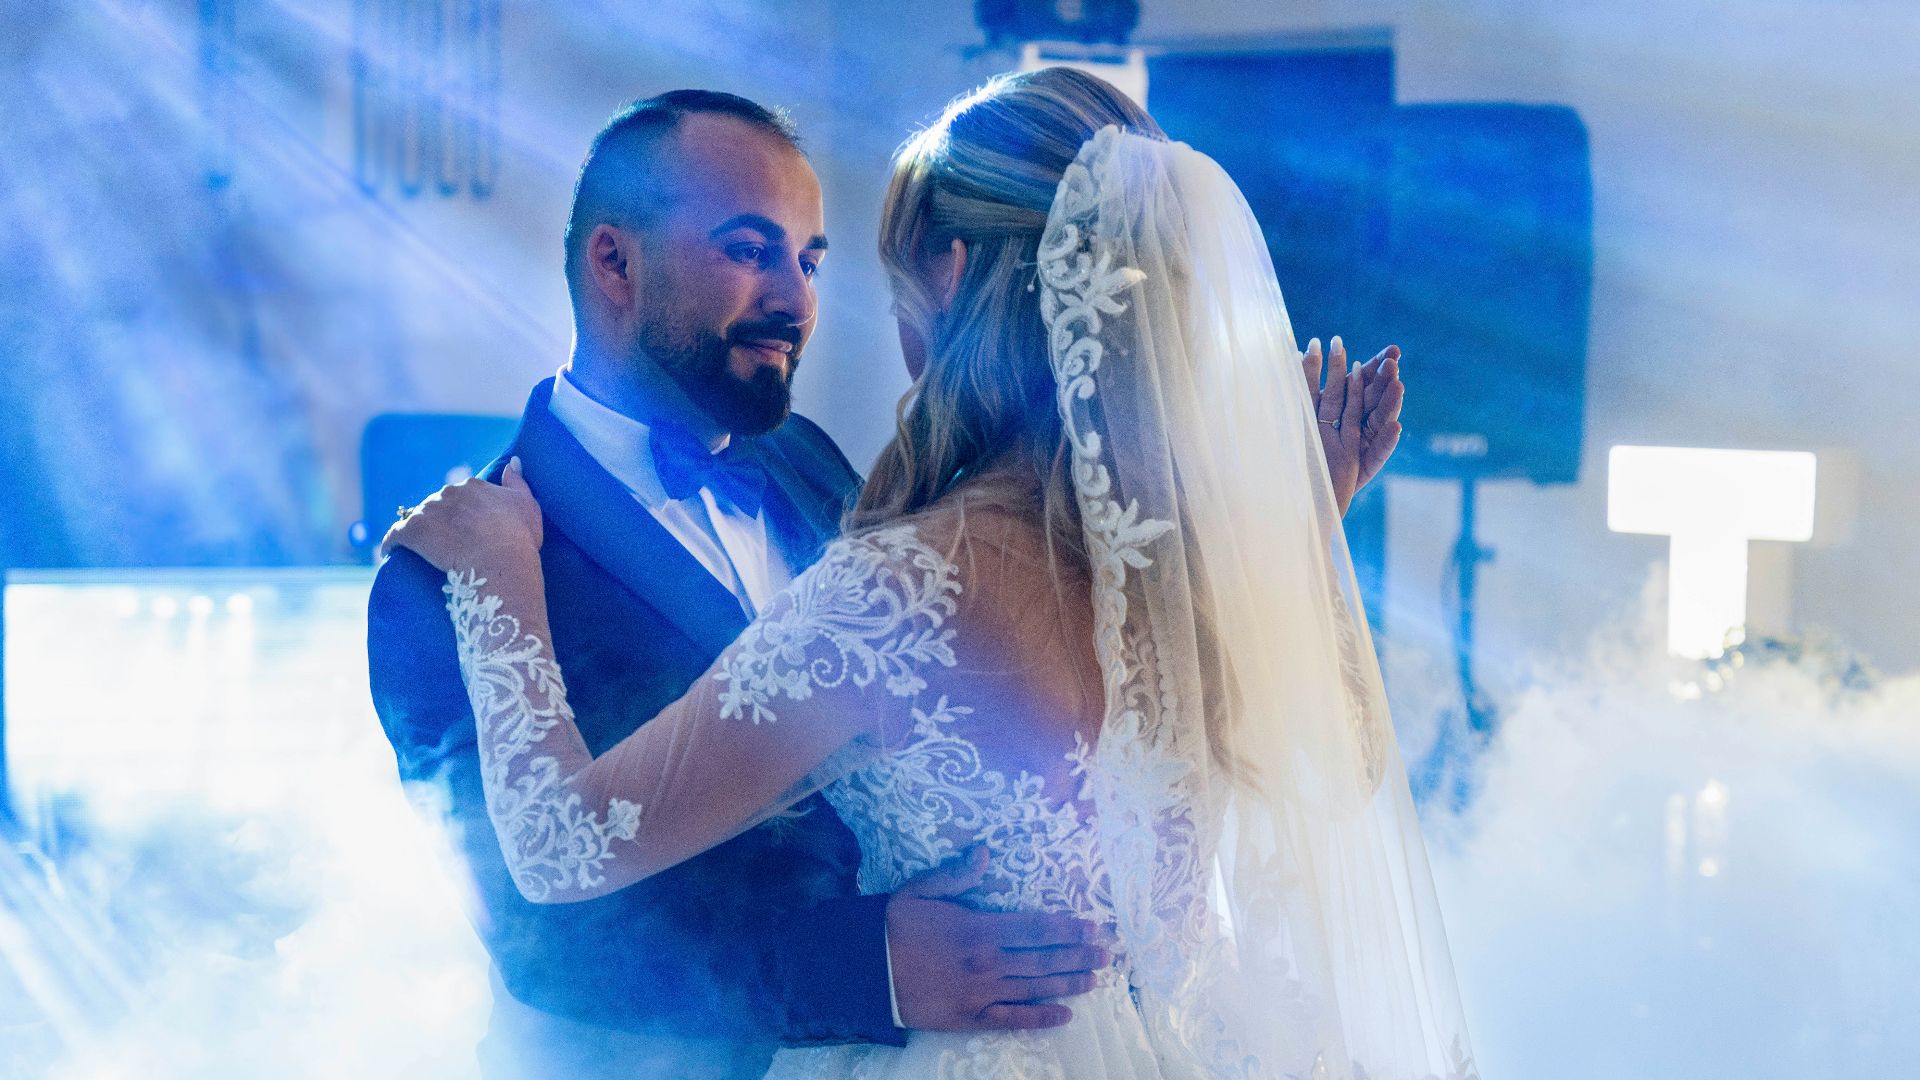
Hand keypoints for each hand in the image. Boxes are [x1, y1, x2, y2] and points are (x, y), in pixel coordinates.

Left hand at [379, 456, 543, 570]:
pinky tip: (391, 552)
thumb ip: (517, 481)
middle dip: (439, 520)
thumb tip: (512, 461)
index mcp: (473, 486)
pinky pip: (394, 536)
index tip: (463, 527)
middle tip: (445, 542)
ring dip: (417, 531)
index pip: (460, 495)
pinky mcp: (411, 531)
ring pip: (417, 518)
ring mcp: (428, 511)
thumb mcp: (527, 505)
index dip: (461, 512)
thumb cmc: (518, 537)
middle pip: (437, 504)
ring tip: (419, 550)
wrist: (500, 561)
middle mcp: (448, 493)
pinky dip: (392, 543)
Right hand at [885, 848, 1109, 1030]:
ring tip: (1095, 980)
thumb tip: (985, 852)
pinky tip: (1064, 1015)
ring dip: (1069, 983)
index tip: (1093, 928)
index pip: (1036, 928)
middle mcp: (987, 963)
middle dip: (1078, 955)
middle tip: (1107, 954)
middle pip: (1044, 959)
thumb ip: (957, 874)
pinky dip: (1040, 1018)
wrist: (865, 970)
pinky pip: (1012, 1021)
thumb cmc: (894, 926)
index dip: (1068, 928)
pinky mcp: (969, 1018)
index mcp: (979, 928)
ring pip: (1035, 988)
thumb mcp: (922, 890)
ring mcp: (981, 993)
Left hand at [1301, 336, 1404, 514]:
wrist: (1305, 494)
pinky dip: (1387, 441)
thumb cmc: (1301, 454)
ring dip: (1390, 403)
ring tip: (1399, 385)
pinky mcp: (1365, 467)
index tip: (1392, 348)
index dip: (1376, 366)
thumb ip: (1304, 389)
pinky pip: (1378, 454)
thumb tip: (1295, 352)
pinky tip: (1397, 428)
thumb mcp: (1300, 418)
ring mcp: (1363, 444)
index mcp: (1344, 410)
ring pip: (1380, 421)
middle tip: (1394, 358)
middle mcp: (1357, 424)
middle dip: (1383, 377)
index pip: (1360, 382)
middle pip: (1373, 397)